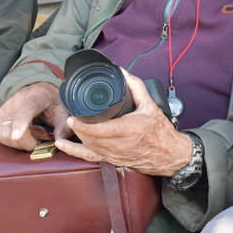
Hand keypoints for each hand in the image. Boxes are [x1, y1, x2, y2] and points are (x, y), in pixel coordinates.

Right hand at [0, 82, 70, 150]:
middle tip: (38, 143)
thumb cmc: (52, 102)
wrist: (40, 91)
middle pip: (13, 128)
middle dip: (26, 142)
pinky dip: (9, 142)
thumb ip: (63, 126)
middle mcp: (16, 101)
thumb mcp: (63, 112)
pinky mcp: (0, 115)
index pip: (25, 111)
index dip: (20, 124)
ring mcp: (6, 108)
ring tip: (30, 140)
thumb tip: (59, 141)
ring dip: (17, 144)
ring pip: (4, 134)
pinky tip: (21, 138)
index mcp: (35, 97)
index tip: (17, 136)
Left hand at [56, 69, 191, 176]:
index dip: (83, 125)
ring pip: (88, 146)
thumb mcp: (150, 106)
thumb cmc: (161, 132)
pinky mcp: (113, 160)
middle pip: (90, 138)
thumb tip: (122, 72)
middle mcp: (120, 145)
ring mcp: (115, 155)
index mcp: (129, 130)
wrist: (170, 155)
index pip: (100, 130)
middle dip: (77, 127)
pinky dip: (74, 151)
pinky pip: (90, 157)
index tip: (73, 116)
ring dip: (77, 136)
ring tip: (70, 124)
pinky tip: (62, 145)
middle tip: (70, 114)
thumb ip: (136, 87)